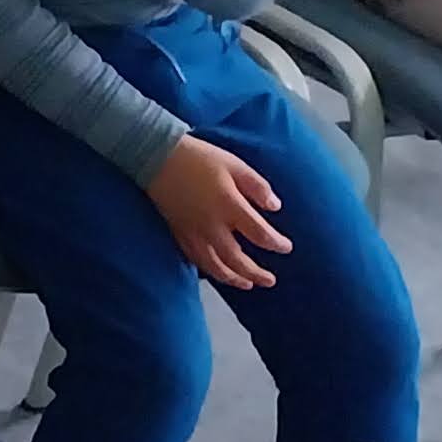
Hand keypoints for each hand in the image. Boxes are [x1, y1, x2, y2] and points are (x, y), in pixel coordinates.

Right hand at [150, 134, 289, 288]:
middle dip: (255, 273)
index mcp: (229, 206)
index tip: (286, 247)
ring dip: (232, 278)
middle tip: (270, 280)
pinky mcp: (178, 231)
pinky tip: (217, 271)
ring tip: (246, 284)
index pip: (260, 234)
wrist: (156, 156)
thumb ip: (257, 187)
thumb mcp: (235, 164)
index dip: (276, 244)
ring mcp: (193, 231)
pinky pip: (194, 258)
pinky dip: (208, 269)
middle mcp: (211, 224)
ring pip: (214, 265)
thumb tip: (275, 207)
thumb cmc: (198, 157)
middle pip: (237, 259)